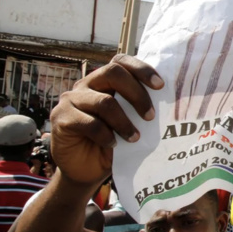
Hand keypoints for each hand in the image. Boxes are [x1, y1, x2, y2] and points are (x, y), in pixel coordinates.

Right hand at [50, 54, 162, 185]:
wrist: (85, 170)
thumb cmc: (112, 144)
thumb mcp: (129, 124)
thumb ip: (139, 110)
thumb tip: (171, 105)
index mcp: (104, 81)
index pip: (121, 61)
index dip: (141, 69)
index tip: (161, 85)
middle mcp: (87, 84)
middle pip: (113, 73)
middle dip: (137, 94)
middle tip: (151, 116)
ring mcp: (71, 99)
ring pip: (104, 102)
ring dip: (124, 122)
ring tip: (135, 138)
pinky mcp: (61, 117)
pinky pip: (89, 123)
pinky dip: (105, 135)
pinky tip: (113, 144)